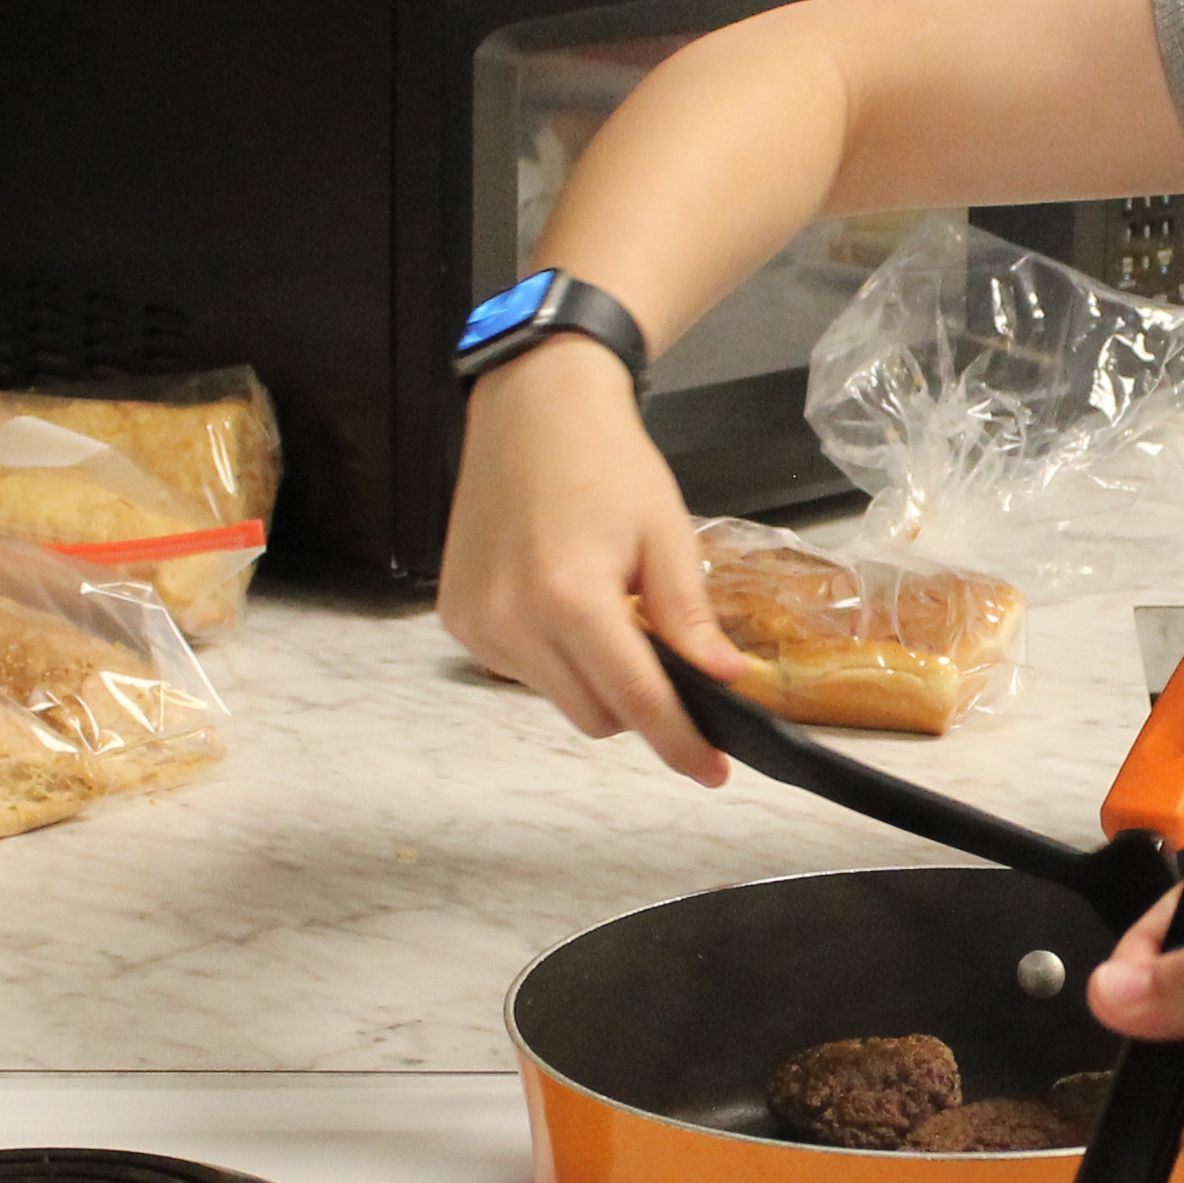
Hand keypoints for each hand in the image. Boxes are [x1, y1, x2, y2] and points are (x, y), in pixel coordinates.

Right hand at [439, 342, 742, 781]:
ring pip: (559, 699)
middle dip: (641, 706)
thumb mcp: (667, 535)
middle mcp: (513, 620)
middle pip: (597, 716)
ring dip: (595, 682)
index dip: (681, 744)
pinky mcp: (459, 620)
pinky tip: (563, 604)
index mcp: (571, 599)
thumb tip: (724, 681)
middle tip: (668, 657)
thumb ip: (689, 618)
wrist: (531, 410)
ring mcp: (477, 624)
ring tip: (608, 613)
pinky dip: (555, 660)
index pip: (638, 702)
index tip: (713, 772)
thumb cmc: (607, 463)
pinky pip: (522, 673)